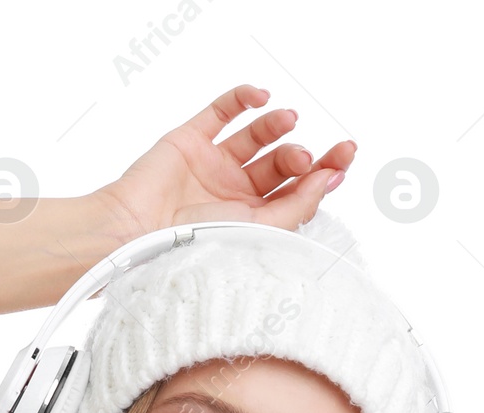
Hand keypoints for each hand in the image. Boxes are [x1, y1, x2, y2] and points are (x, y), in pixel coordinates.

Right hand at [94, 83, 357, 241]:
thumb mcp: (258, 230)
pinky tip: (260, 96)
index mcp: (254, 222)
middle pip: (282, 165)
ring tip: (288, 121)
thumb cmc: (192, 245)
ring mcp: (213, 165)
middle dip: (302, 156)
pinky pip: (221, 112)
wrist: (137, 233)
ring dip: (277, 125)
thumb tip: (331, 178)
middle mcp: (236, 194)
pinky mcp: (191, 140)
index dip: (324, 173)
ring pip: (256, 137)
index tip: (345, 156)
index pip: (298, 192)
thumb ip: (297, 205)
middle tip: (304, 156)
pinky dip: (242, 99)